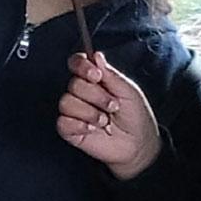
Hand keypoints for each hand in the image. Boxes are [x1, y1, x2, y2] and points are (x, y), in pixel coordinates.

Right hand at [55, 52, 158, 180]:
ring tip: (104, 121)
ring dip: (89, 113)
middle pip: (73, 84)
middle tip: (113, 106)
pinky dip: (79, 125)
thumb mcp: (128, 91)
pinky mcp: (70, 130)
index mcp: (94, 79)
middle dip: (96, 96)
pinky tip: (92, 130)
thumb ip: (110, 74)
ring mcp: (74, 111)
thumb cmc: (135, 116)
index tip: (96, 75)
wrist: (138, 145)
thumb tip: (96, 56)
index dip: (81, 65)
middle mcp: (81, 93)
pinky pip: (63, 122)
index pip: (77, 63)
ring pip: (66, 102)